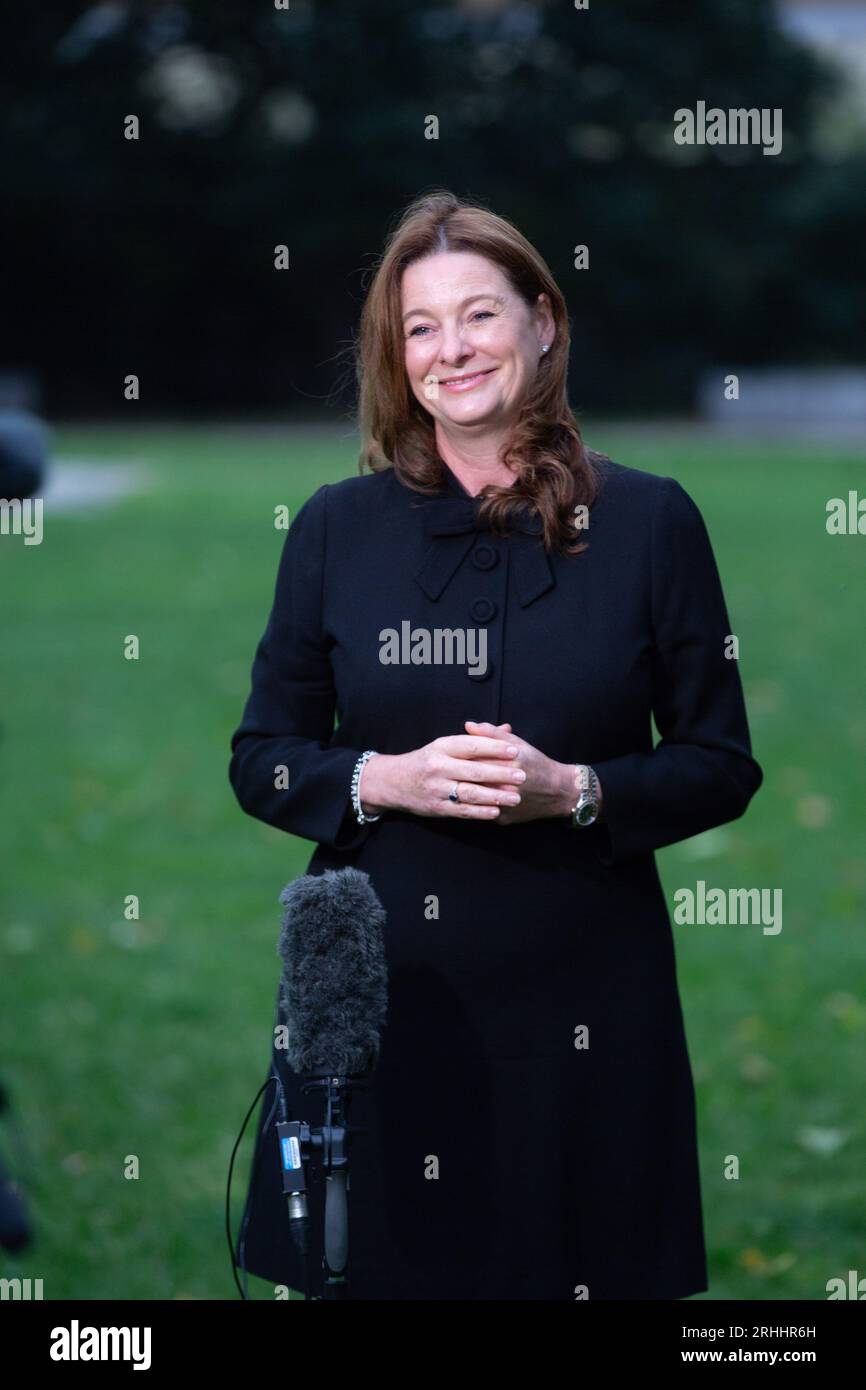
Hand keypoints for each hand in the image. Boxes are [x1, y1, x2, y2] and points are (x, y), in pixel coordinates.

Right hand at [358, 730, 525, 820]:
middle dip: (500, 773)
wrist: (393, 782)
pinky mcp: (436, 808)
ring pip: (470, 793)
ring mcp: (436, 789)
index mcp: (441, 747)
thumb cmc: (426, 761)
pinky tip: (496, 811)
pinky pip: (461, 810)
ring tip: (515, 796)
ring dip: (495, 795)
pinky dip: (480, 812)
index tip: (515, 751)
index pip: (471, 746)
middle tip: (522, 775)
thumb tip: (507, 730)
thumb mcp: (445, 745)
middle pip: (474, 770)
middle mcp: (438, 767)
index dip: (494, 748)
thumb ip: (477, 739)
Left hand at [463, 721, 577, 824]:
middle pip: (471, 778)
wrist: (557, 791)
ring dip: (463, 789)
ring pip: (473, 796)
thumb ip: (492, 733)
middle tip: (451, 768)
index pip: (475, 758)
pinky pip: (481, 810)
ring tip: (457, 781)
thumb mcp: (517, 744)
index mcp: (509, 763)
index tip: (453, 753)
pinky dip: (474, 803)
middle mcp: (507, 785)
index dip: (461, 755)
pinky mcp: (502, 818)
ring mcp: (504, 804)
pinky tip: (469, 796)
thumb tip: (468, 725)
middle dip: (460, 773)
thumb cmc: (536, 763)